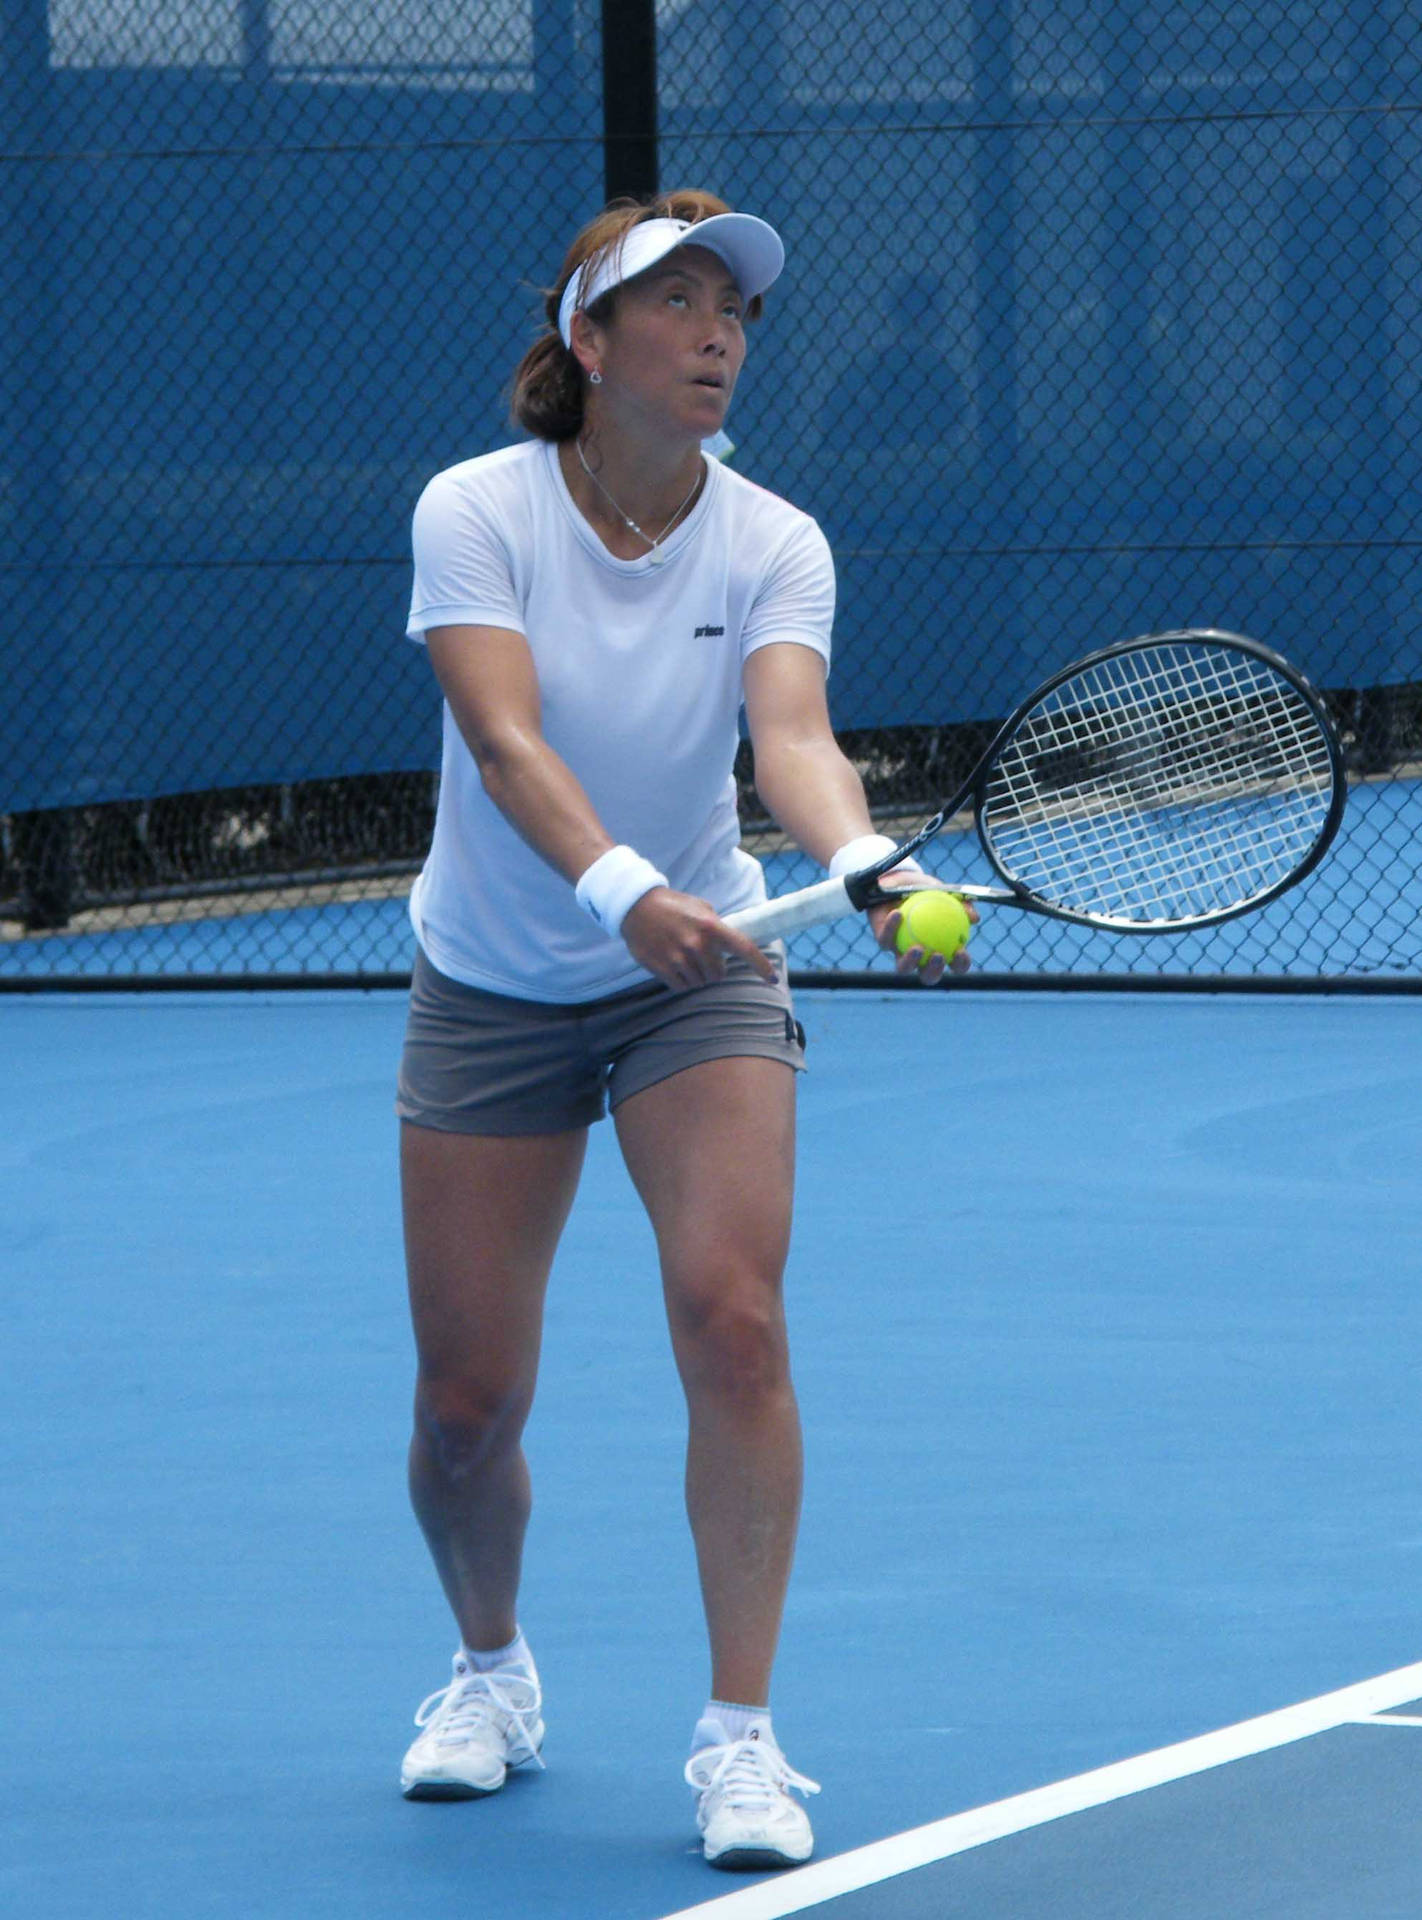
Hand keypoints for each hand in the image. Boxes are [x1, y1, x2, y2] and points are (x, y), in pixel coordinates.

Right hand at [621, 888, 777, 990]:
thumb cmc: (672, 906)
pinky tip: (672, 965)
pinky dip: (680, 981)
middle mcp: (697, 944)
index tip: (772, 978)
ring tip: (682, 957)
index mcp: (711, 926)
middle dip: (712, 969)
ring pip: (699, 982)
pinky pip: (681, 987)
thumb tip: (731, 946)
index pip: (743, 948)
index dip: (760, 965)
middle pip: (718, 975)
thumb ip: (717, 927)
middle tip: (699, 956)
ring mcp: (679, 957)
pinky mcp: (662, 967)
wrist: (635, 906)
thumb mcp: (701, 908)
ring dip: (694, 975)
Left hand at [869, 878, 977, 984]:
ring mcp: (900, 952)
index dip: (960, 964)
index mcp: (942, 948)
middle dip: (934, 972)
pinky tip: (898, 914)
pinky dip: (892, 926)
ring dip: (911, 961)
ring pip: (903, 968)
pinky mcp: (883, 941)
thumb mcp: (945, 892)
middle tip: (937, 956)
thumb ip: (961, 903)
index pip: (956, 964)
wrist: (899, 881)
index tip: (960, 950)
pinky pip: (886, 938)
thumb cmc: (927, 890)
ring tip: (917, 948)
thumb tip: (975, 917)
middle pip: (929, 976)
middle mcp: (921, 957)